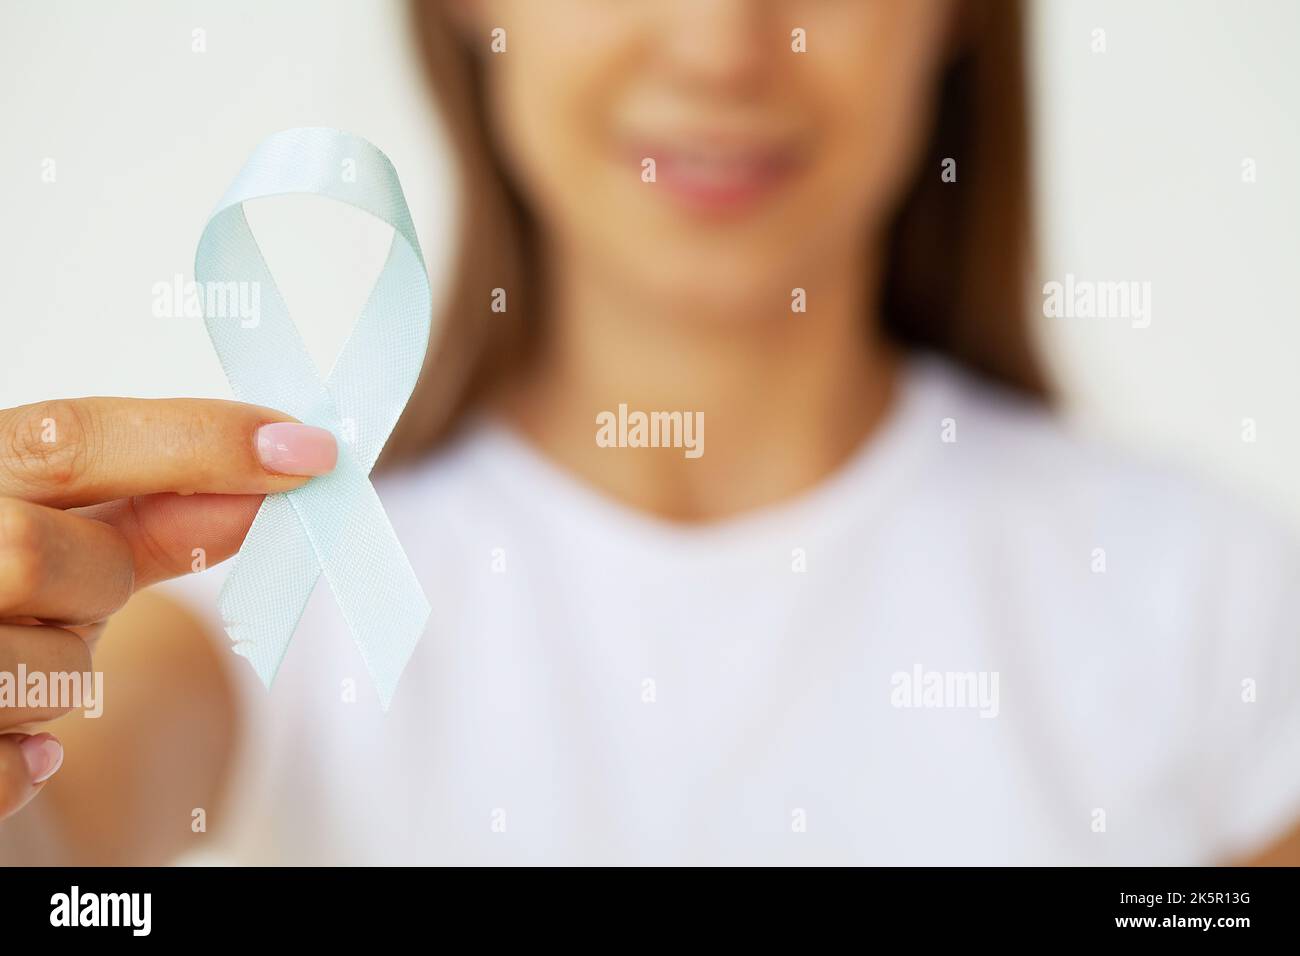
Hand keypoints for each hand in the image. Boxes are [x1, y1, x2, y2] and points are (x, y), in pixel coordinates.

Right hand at [0, 398, 335, 819]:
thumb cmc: (8, 593)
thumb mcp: (71, 538)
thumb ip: (162, 509)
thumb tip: (286, 460)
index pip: (72, 438)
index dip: (199, 442)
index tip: (306, 454)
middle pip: (38, 555)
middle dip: (92, 587)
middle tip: (80, 597)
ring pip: (33, 669)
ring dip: (60, 679)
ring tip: (28, 663)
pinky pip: (3, 771)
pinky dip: (28, 765)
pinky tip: (27, 746)